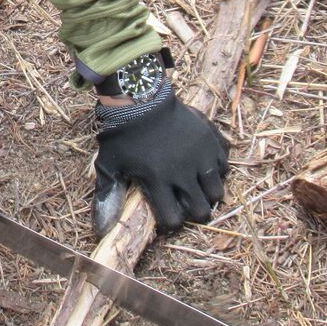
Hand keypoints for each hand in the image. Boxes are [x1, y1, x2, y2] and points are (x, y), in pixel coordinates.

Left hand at [89, 54, 228, 234]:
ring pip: (217, 192)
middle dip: (193, 212)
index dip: (169, 220)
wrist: (141, 96)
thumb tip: (101, 229)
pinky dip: (217, 169)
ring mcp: (201, 155)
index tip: (165, 212)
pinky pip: (225, 165)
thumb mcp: (108, 163)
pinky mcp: (212, 139)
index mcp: (158, 180)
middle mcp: (183, 171)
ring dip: (207, 193)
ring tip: (195, 184)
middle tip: (184, 202)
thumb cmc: (122, 133)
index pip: (173, 220)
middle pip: (201, 211)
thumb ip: (107, 195)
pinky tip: (202, 164)